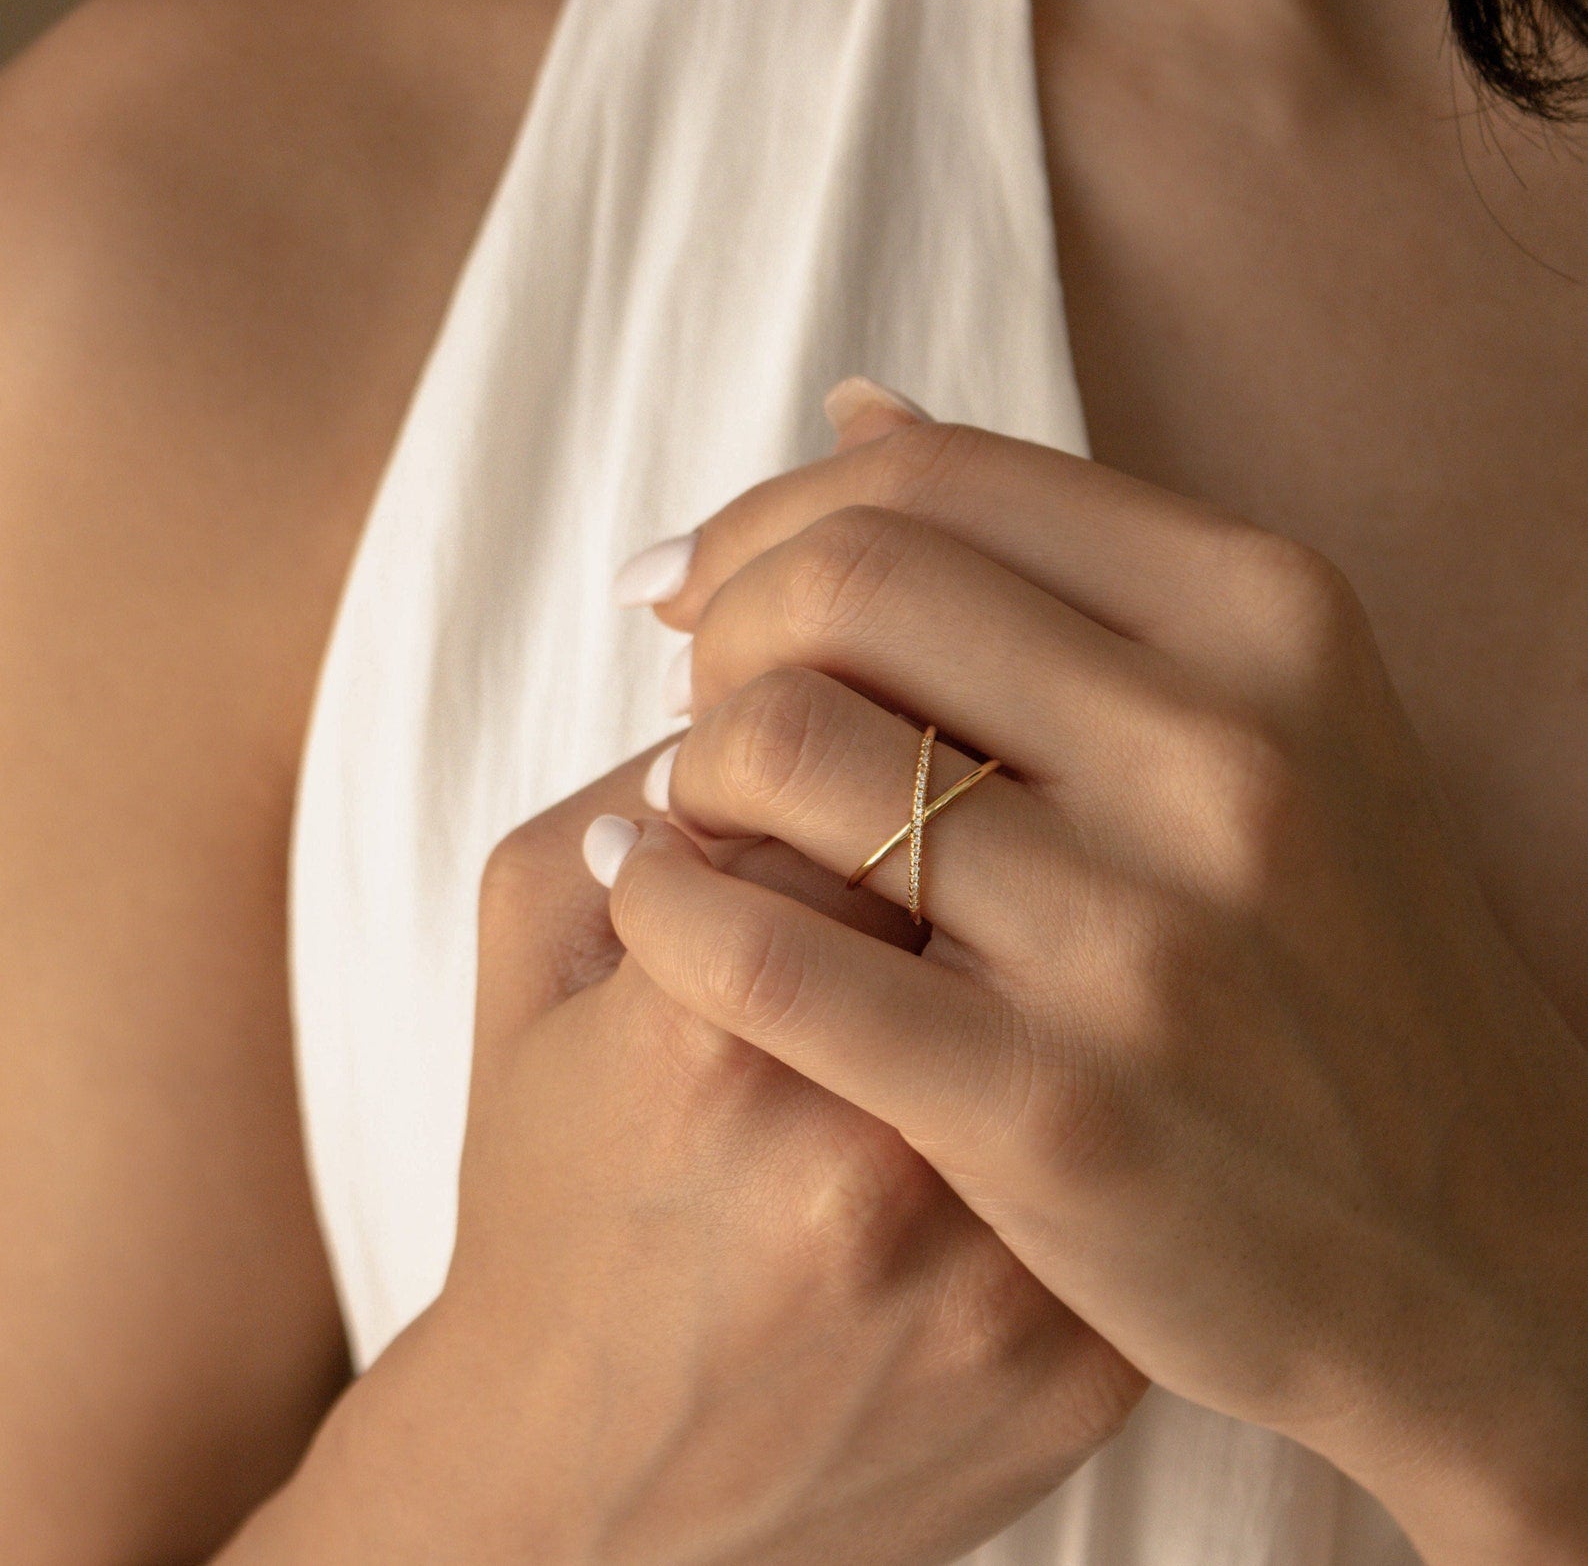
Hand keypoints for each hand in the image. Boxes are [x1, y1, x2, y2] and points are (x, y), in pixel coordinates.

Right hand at [243, 742, 1143, 1563]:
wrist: (599, 1501)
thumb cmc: (554, 1204)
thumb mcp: (525, 979)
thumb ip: (611, 801)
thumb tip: (766, 681)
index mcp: (704, 1036)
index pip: (850, 769)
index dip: (859, 716)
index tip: (857, 730)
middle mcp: (862, 1155)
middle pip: (992, 864)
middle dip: (966, 797)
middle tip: (948, 796)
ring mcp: (987, 1276)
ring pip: (1088, 985)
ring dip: (1055, 915)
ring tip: (1002, 916)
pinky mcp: (1074, 1368)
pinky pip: (1137, 1129)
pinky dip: (1098, 1052)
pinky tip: (1058, 1036)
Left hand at [599, 390, 1587, 1563]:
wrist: (1486, 1245)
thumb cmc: (1344, 966)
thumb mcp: (1282, 715)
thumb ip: (1067, 561)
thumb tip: (853, 411)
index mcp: (1266, 621)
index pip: (931, 481)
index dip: (766, 518)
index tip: (690, 585)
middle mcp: (1219, 752)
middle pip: (846, 587)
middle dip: (718, 629)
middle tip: (688, 695)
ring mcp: (1143, 939)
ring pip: (789, 755)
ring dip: (689, 768)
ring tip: (693, 810)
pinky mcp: (1056, 1112)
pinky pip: (770, 958)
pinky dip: (662, 904)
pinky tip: (650, 896)